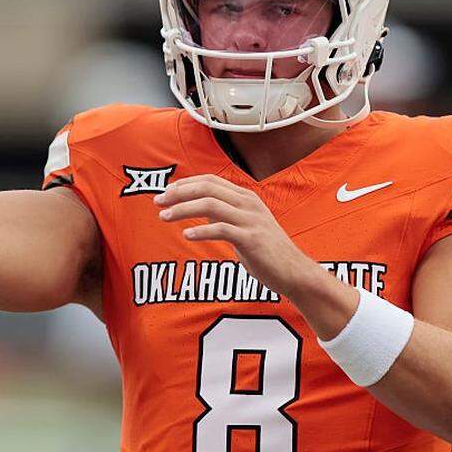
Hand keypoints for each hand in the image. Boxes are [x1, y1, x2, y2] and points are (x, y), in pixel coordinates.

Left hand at [154, 174, 321, 298]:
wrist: (293, 271)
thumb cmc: (267, 252)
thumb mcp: (245, 226)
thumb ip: (225, 215)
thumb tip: (200, 209)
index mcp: (245, 197)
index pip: (210, 180)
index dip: (185, 183)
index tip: (166, 191)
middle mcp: (248, 203)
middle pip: (207, 188)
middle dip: (178, 193)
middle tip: (158, 202)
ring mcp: (251, 220)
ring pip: (210, 205)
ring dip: (183, 209)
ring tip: (164, 217)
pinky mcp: (251, 238)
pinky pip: (221, 229)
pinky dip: (201, 231)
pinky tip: (187, 235)